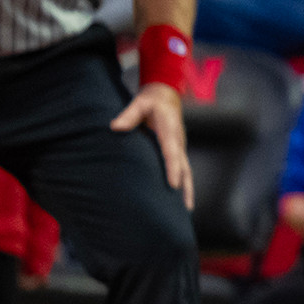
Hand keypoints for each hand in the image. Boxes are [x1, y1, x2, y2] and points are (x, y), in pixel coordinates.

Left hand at [110, 82, 193, 209]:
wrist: (166, 94)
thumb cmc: (152, 100)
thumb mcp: (139, 103)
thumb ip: (129, 115)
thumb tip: (115, 127)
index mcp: (170, 130)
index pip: (172, 153)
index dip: (173, 169)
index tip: (173, 185)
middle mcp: (178, 141)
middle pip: (185, 167)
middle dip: (186, 187)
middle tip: (187, 207)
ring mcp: (179, 146)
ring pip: (186, 170)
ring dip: (187, 189)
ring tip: (187, 209)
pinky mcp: (177, 149)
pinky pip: (182, 168)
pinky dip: (183, 182)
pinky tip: (180, 196)